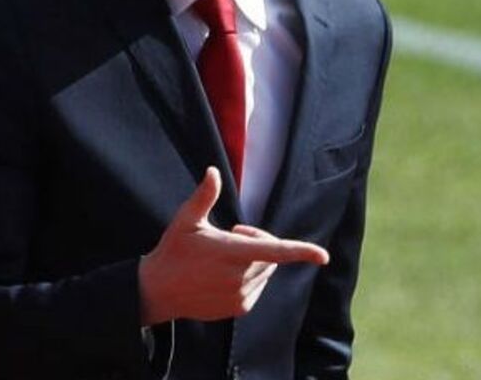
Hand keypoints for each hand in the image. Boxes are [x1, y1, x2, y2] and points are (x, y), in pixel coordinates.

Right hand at [137, 167, 328, 324]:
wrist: (158, 290)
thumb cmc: (173, 251)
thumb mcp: (185, 221)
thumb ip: (204, 197)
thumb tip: (213, 171)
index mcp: (230, 252)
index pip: (274, 251)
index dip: (301, 251)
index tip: (322, 256)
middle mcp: (239, 277)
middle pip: (271, 256)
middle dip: (260, 242)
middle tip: (233, 233)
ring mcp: (240, 295)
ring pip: (267, 271)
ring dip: (255, 261)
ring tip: (224, 258)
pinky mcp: (240, 308)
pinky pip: (258, 287)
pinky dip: (249, 278)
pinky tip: (223, 276)